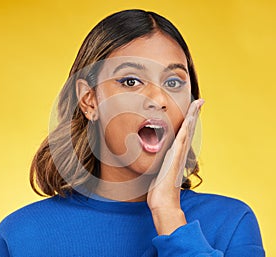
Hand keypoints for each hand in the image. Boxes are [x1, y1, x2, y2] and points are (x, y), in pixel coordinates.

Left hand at [147, 99, 203, 234]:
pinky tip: (189, 120)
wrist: (163, 204)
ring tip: (197, 105)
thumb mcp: (158, 174)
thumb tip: (157, 165)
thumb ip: (160, 167)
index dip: (187, 122)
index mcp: (174, 155)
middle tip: (200, 101)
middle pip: (188, 130)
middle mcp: (178, 154)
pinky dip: (186, 130)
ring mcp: (177, 156)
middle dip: (194, 115)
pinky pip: (181, 140)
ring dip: (192, 118)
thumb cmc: (160, 191)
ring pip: (186, 132)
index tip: (191, 110)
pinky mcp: (175, 159)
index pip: (182, 135)